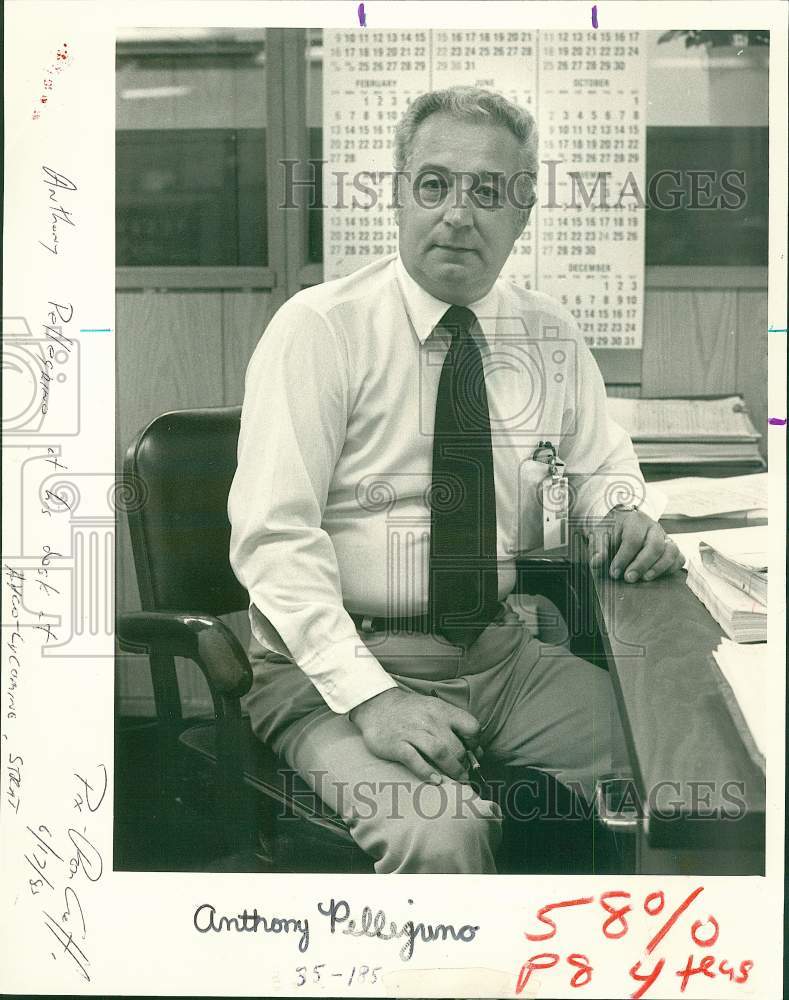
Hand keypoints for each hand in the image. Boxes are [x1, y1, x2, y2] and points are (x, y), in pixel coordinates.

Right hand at [348, 688, 479, 783]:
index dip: (475, 743)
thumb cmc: (410, 711)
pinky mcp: (397, 744)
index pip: (471, 726)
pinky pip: (415, 760)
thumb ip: (455, 726)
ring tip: (457, 780)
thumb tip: (477, 751)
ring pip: (440, 752)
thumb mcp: (434, 710)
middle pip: (456, 745)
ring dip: (452, 769)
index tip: (473, 753)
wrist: (376, 704)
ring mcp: (412, 732)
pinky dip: (427, 772)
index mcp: (442, 710)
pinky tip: (435, 780)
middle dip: (465, 763)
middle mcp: (430, 720)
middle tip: (465, 773)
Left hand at [588, 508, 683, 582]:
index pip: (633, 539)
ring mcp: (665, 537)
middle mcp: (654, 527)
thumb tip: (597, 562)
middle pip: (655, 545)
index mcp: (635, 520)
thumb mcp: (600, 536)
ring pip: (671, 551)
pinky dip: (670, 569)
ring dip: (658, 568)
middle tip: (628, 579)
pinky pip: (679, 558)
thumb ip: (598, 549)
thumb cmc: (611, 532)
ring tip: (644, 579)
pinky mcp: (671, 548)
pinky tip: (655, 577)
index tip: (614, 573)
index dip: (623, 558)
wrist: (622, 526)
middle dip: (641, 565)